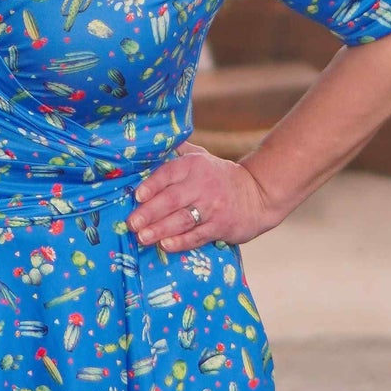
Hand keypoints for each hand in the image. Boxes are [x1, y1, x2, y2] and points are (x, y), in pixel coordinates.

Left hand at [131, 141, 280, 252]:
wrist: (258, 195)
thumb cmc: (220, 177)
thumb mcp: (202, 157)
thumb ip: (178, 152)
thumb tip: (148, 146)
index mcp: (194, 165)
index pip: (168, 174)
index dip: (151, 185)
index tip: (137, 196)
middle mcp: (203, 185)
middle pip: (171, 199)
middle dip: (149, 212)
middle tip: (132, 224)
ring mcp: (213, 207)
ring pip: (182, 219)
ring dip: (160, 229)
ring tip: (142, 237)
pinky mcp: (221, 226)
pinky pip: (197, 235)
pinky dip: (181, 241)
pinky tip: (166, 245)